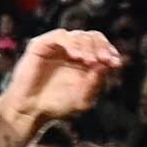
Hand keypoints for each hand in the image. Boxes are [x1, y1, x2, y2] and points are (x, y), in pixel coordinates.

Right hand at [0, 28, 120, 146]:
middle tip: (106, 60)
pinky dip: (72, 43)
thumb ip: (96, 83)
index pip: (102, 47)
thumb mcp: (83, 99)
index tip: (116, 64)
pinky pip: (61, 35)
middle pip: (93, 37)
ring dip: (89, 46)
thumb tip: (107, 65)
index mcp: (85, 61)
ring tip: (90, 61)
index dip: (111, 52)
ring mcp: (57, 46)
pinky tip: (76, 57)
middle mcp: (72, 51)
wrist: (31, 111)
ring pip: (79, 34)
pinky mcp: (42, 44)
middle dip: (102, 47)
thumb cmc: (56, 106)